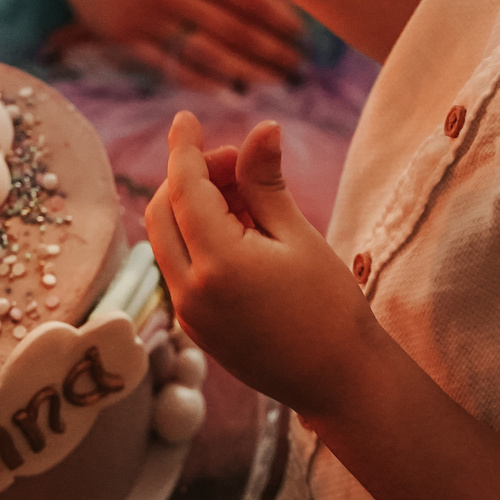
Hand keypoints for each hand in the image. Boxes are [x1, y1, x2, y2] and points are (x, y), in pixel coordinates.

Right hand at [34, 0, 305, 91]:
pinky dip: (204, 80)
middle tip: (301, 68)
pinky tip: (230, 89)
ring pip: (205, 53)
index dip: (280, 21)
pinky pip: (169, 65)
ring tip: (275, 81)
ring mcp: (142, 14)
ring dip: (246, 71)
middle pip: (232, 30)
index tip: (306, 37)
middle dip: (271, 52)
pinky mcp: (122, 35)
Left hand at [144, 113, 377, 415]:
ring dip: (192, 207)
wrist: (338, 380)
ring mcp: (188, 313)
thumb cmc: (330, 306)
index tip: (185, 118)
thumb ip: (266, 182)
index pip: (184, 188)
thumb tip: (261, 129)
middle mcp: (190, 291)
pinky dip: (196, 238)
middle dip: (190, 177)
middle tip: (238, 165)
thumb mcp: (299, 236)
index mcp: (218, 263)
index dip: (184, 148)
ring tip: (249, 201)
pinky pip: (178, 266)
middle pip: (162, 211)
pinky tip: (242, 234)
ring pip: (165, 239)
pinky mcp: (194, 327)